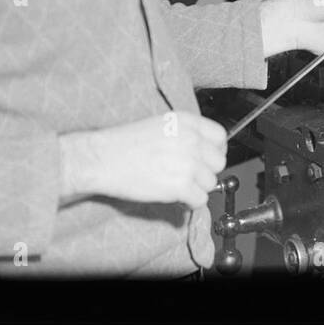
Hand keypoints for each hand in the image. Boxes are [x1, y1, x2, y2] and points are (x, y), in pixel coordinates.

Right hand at [59, 112, 226, 208]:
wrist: (103, 158)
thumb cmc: (125, 143)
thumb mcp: (161, 125)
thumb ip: (186, 134)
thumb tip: (204, 151)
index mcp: (187, 121)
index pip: (220, 137)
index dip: (215, 151)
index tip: (207, 160)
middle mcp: (191, 139)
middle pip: (218, 162)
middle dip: (206, 172)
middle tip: (189, 176)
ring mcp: (188, 162)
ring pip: (211, 183)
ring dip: (196, 188)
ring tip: (178, 186)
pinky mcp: (180, 185)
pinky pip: (200, 200)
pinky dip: (190, 203)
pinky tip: (177, 198)